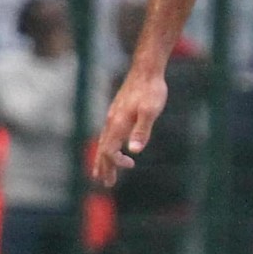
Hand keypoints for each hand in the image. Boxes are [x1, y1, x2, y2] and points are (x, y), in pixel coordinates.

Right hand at [94, 69, 167, 186]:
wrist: (146, 70)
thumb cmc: (151, 90)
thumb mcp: (150, 111)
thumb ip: (142, 130)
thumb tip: (134, 151)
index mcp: (118, 124)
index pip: (110, 151)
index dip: (117, 162)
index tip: (131, 164)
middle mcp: (111, 121)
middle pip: (103, 150)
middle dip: (104, 167)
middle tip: (106, 184)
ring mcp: (113, 116)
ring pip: (103, 142)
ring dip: (103, 159)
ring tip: (102, 172)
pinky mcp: (117, 112)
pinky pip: (107, 134)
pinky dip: (106, 146)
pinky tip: (111, 148)